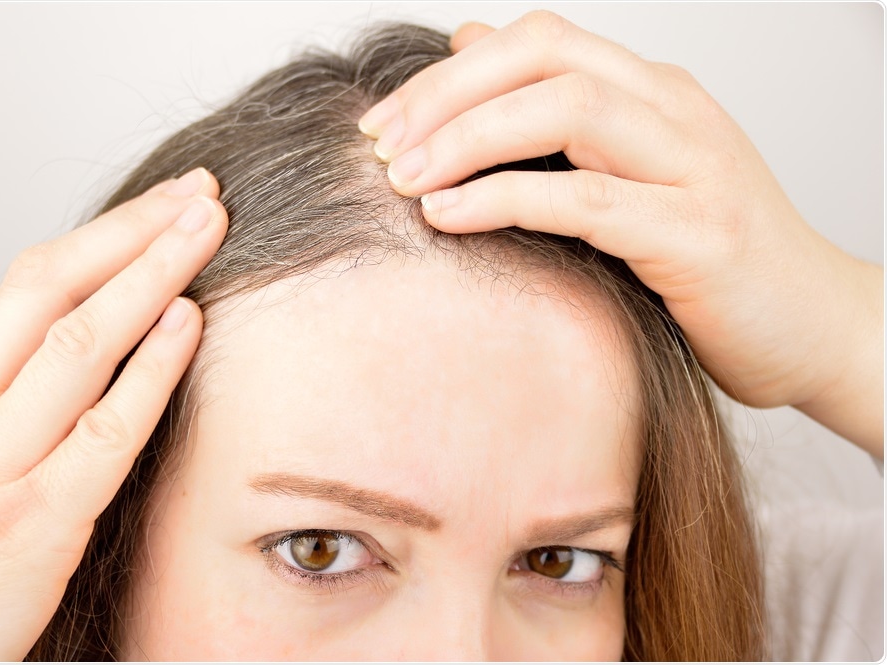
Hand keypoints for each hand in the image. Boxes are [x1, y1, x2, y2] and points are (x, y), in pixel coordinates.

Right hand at [0, 168, 226, 659]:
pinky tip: (187, 323)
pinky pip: (103, 431)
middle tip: (202, 194)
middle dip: (135, 232)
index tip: (167, 200)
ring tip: (207, 230)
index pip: (30, 281)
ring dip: (151, 276)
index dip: (108, 232)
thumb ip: (10, 395)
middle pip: (54, 290)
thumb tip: (91, 333)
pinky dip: (149, 371)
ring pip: (78, 345)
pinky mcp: (32, 524)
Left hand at [359, 12, 883, 455]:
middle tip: (377, 146)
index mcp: (653, 93)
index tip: (384, 124)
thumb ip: (555, 120)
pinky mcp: (699, 234)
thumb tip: (471, 45)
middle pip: (544, 58)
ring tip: (401, 178)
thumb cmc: (710, 261)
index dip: (450, 73)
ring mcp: (694, 167)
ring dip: (468, 138)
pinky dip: (508, 200)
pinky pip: (589, 200)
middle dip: (445, 96)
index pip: (538, 41)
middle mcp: (675, 112)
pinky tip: (449, 216)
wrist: (814, 327)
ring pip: (568, 110)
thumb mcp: (628, 175)